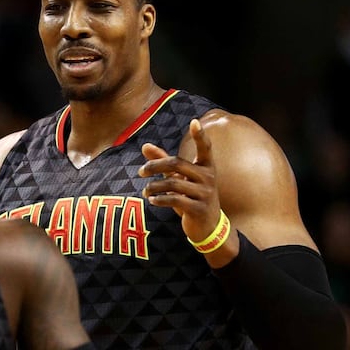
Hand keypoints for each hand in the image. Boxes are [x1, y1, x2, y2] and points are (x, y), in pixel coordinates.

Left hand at [138, 119, 221, 241]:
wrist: (208, 228)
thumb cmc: (192, 197)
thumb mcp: (180, 179)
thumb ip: (164, 162)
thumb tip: (144, 146)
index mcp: (207, 167)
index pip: (205, 148)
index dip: (200, 136)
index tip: (194, 121)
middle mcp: (208, 178)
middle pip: (177, 164)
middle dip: (155, 166)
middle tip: (141, 172)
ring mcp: (205, 194)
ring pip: (172, 183)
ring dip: (154, 187)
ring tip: (145, 190)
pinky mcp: (199, 209)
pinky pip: (175, 200)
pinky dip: (159, 199)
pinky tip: (152, 200)